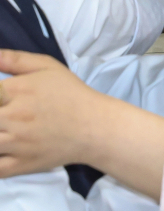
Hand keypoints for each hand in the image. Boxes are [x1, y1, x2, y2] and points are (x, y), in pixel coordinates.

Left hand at [0, 51, 102, 175]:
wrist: (93, 126)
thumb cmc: (70, 92)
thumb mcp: (47, 66)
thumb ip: (15, 59)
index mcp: (18, 91)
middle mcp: (13, 117)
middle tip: (2, 113)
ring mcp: (15, 144)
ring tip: (3, 127)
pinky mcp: (20, 165)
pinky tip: (2, 149)